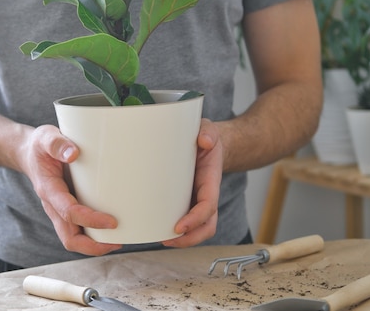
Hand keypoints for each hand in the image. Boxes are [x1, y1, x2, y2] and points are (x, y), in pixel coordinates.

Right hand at [22, 125, 121, 254]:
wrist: (28, 153)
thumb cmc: (39, 147)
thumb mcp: (45, 138)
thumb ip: (57, 144)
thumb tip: (73, 154)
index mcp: (49, 190)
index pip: (69, 212)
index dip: (90, 220)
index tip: (112, 222)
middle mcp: (53, 205)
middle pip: (69, 238)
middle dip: (93, 246)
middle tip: (117, 242)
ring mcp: (59, 210)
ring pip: (74, 238)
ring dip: (95, 245)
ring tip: (118, 240)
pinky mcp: (67, 209)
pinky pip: (78, 229)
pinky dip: (94, 235)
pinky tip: (111, 230)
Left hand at [162, 118, 221, 247]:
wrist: (207, 142)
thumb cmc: (206, 138)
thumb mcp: (208, 129)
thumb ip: (208, 132)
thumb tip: (203, 141)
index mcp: (211, 180)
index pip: (208, 206)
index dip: (196, 219)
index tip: (180, 226)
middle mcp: (206, 194)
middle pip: (206, 226)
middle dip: (190, 238)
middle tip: (168, 240)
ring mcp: (196, 200)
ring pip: (198, 229)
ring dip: (183, 240)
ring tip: (162, 240)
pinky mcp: (185, 201)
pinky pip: (184, 221)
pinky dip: (176, 231)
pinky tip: (158, 230)